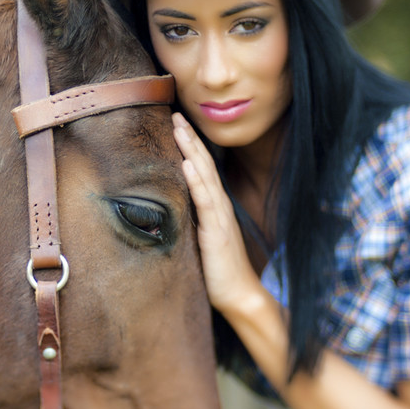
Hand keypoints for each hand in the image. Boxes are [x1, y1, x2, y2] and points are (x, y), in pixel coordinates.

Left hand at [172, 113, 265, 314]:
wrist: (239, 295)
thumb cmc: (218, 271)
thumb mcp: (199, 239)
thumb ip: (190, 220)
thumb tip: (170, 208)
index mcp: (214, 206)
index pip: (201, 169)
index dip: (189, 145)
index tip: (176, 123)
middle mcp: (219, 206)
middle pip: (203, 164)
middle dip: (189, 138)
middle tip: (175, 113)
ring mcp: (219, 217)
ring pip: (204, 175)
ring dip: (190, 150)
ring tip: (179, 127)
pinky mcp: (216, 231)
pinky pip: (206, 201)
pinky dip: (196, 180)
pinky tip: (186, 164)